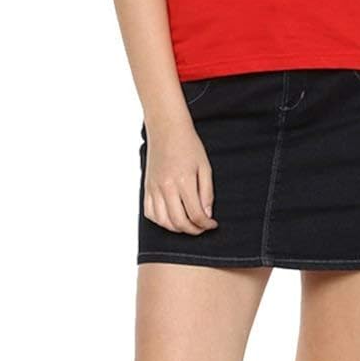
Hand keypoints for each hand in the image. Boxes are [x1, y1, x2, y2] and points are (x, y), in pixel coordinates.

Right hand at [143, 119, 217, 233]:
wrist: (167, 130)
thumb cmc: (188, 145)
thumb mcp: (205, 167)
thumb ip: (207, 193)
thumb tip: (207, 214)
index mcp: (184, 181)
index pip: (195, 214)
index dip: (206, 224)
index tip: (212, 224)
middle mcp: (166, 187)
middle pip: (179, 222)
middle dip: (193, 230)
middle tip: (202, 227)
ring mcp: (154, 188)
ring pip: (163, 221)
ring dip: (177, 228)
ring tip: (188, 224)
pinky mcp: (147, 187)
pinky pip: (150, 213)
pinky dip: (160, 221)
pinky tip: (171, 218)